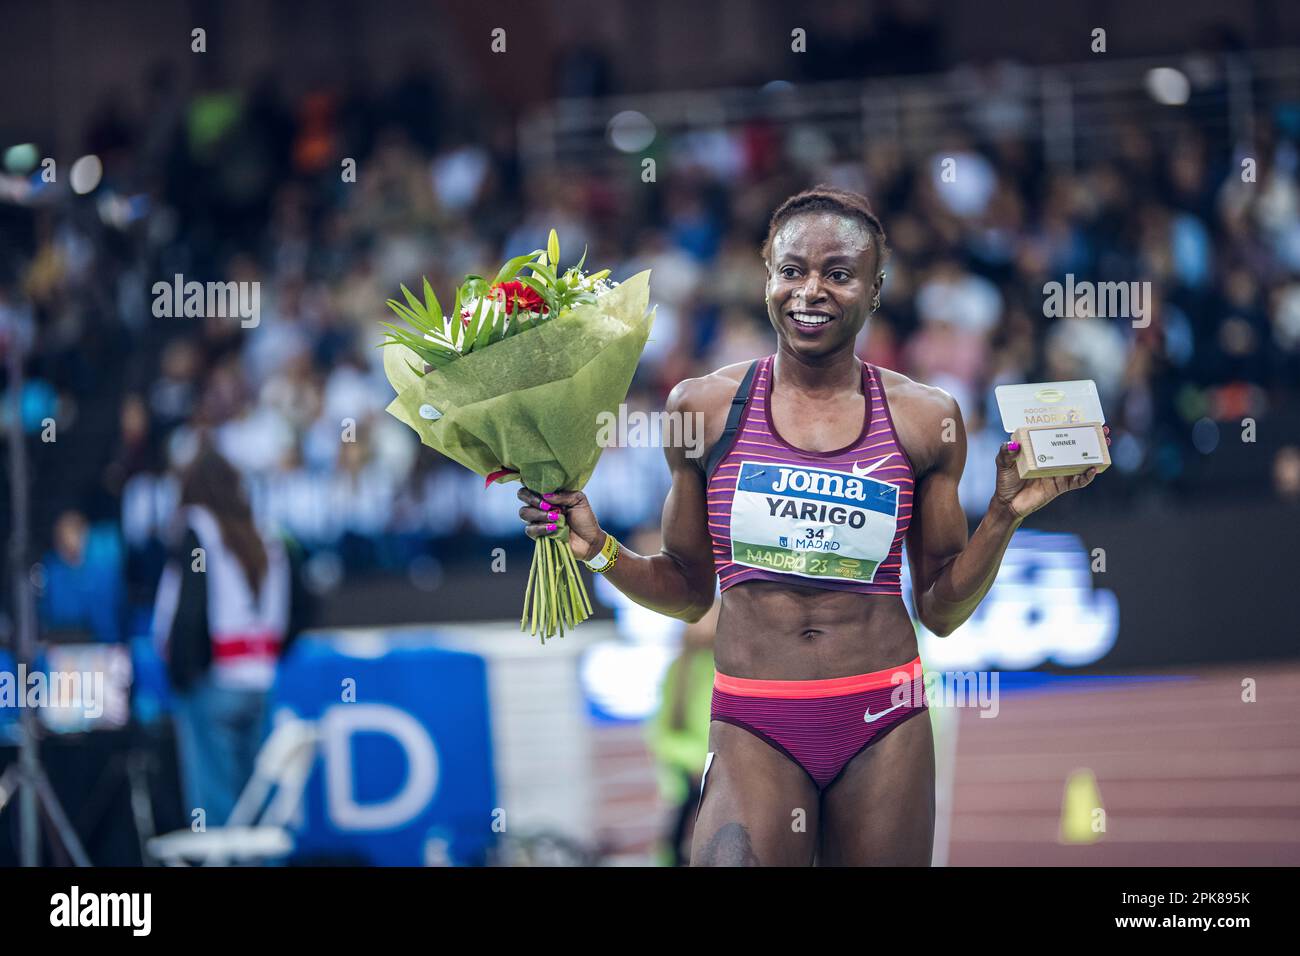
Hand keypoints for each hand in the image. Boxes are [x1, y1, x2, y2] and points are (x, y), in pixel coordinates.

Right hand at [516, 487, 604, 560]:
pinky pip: (530, 529)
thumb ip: (564, 495)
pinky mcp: (538, 535)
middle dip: (534, 500)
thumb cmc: (585, 519)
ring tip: (555, 518)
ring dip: (539, 514)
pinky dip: (541, 528)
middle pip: (523, 497)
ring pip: (525, 513)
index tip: (545, 494)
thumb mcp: (579, 500)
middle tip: (548, 506)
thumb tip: (546, 495)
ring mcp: (537, 520)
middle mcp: (540, 506)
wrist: (590, 540)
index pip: (531, 486)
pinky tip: (554, 528)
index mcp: (548, 495)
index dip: (532, 488)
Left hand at [994, 426, 1108, 519]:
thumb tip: (1013, 445)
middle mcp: (1052, 458)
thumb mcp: (1002, 463)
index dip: (1071, 426)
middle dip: (1091, 438)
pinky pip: (1078, 481)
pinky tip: (1093, 469)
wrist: (1008, 503)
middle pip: (1075, 446)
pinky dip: (1087, 476)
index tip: (1085, 418)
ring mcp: (1058, 472)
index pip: (1057, 435)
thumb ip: (1005, 452)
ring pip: (1081, 461)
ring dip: (1095, 454)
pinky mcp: (1061, 486)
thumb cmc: (1005, 480)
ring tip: (1105, 445)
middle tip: (1103, 430)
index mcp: (1040, 449)